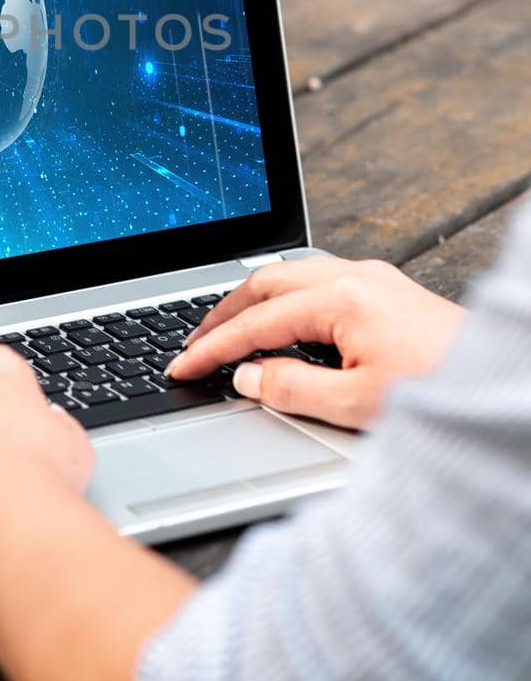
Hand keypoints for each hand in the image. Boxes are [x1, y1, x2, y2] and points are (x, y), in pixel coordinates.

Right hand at [167, 255, 465, 429]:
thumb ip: (291, 389)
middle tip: (193, 342)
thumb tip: (246, 377)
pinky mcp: (388, 289)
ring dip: (253, 301)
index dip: (212, 347)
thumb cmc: (443, 393)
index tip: (182, 366)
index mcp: (342, 299)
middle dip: (222, 311)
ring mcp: (374, 278)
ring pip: (291, 275)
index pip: (256, 323)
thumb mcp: (357, 405)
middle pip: (265, 281)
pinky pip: (318, 280)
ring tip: (227, 330)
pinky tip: (282, 323)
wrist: (504, 380)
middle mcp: (355, 277)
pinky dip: (285, 299)